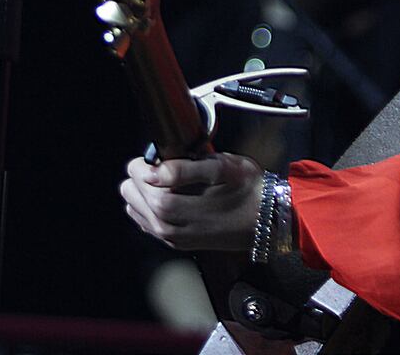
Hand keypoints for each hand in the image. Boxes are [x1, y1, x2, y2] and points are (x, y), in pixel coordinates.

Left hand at [120, 152, 262, 251]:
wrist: (268, 220)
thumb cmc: (248, 190)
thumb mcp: (220, 167)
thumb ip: (182, 168)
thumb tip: (152, 170)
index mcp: (172, 205)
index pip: (136, 179)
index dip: (143, 163)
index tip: (158, 156)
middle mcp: (167, 226)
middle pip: (131, 196)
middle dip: (143, 178)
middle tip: (166, 169)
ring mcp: (172, 238)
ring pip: (137, 211)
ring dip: (146, 194)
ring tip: (170, 183)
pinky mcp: (179, 243)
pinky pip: (150, 225)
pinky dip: (153, 210)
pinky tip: (172, 199)